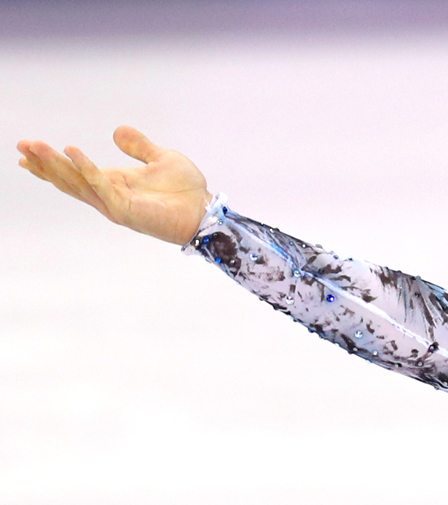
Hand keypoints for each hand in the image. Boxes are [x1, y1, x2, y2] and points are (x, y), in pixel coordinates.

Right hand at [17, 126, 209, 245]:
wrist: (207, 211)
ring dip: (55, 165)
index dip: (50, 163)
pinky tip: (72, 152)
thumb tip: (117, 131)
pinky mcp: (127, 210)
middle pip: (69, 179)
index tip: (26, 150)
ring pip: (77, 183)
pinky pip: (101, 186)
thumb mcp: (161, 159)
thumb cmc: (187, 191)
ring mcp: (116, 204)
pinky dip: (86, 169)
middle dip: (44, 163)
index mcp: (114, 183)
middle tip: (21, 146)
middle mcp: (109, 195)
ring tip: (34, 147)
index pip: (74, 174)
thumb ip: (139, 147)